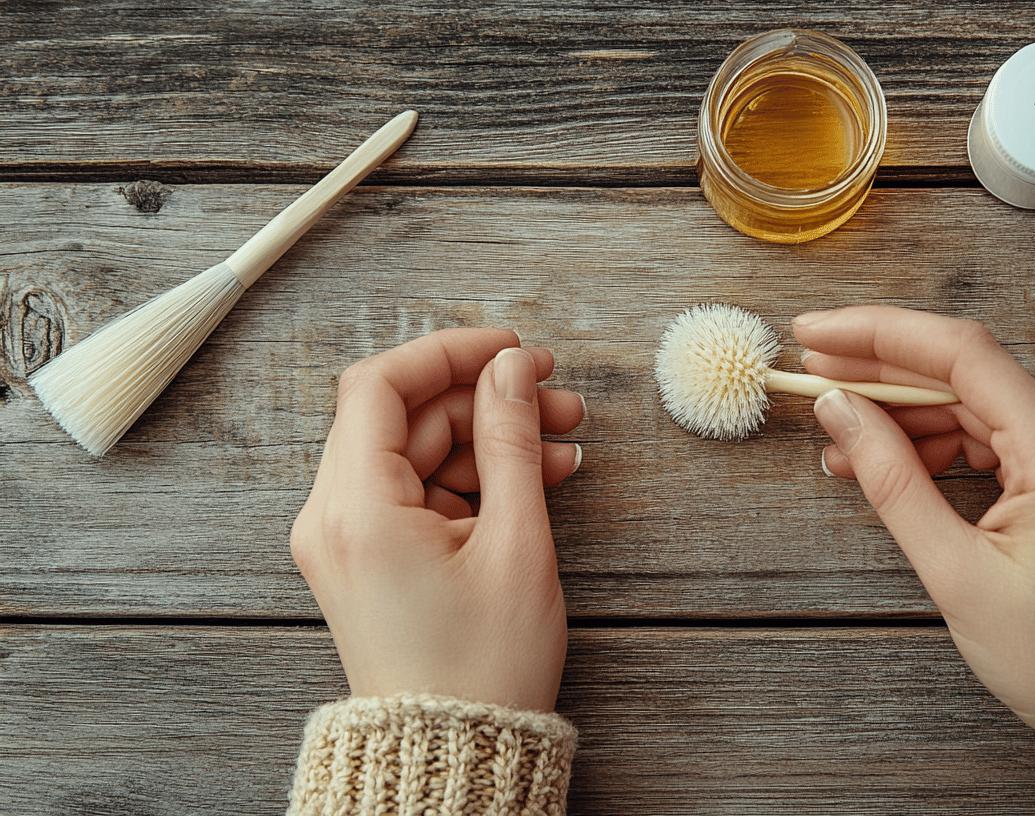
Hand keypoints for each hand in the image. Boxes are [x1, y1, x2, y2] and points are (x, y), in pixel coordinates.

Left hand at [290, 328, 585, 711]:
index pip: (381, 386)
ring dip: (488, 440)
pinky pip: (417, 493)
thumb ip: (511, 440)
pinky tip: (533, 480)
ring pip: (417, 454)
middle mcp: (334, 518)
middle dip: (486, 400)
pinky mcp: (369, 560)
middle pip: (406, 419)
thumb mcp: (514, 542)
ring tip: (562, 444)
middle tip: (559, 399)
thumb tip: (512, 370)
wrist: (457, 755)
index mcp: (355, 510)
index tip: (511, 350)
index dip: (449, 353)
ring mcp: (348, 541)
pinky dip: (472, 480)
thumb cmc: (484, 667)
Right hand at [796, 306, 1034, 771]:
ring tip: (845, 446)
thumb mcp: (955, 574)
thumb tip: (839, 408)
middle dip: (886, 375)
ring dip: (915, 417)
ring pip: (990, 407)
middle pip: (973, 375)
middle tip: (814, 381)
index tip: (813, 332)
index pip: (962, 352)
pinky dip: (956, 446)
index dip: (878, 332)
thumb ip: (891, 478)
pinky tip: (902, 463)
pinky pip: (1016, 438)